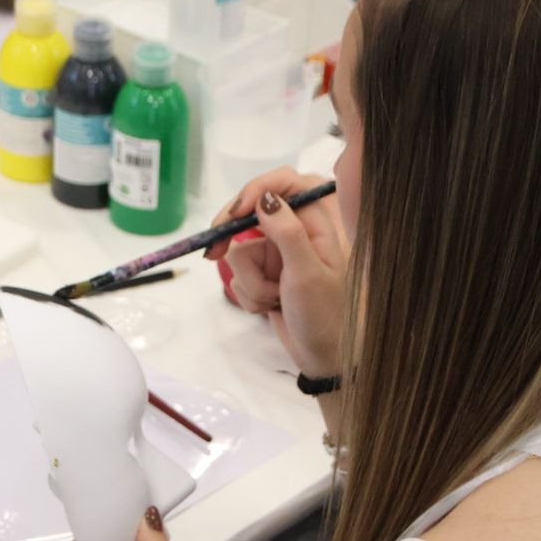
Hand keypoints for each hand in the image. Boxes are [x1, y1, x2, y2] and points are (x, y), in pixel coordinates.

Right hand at [205, 169, 347, 378]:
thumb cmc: (326, 316)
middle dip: (237, 239)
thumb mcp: (307, 274)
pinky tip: (269, 308)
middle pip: (252, 211)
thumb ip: (287, 232)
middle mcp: (299, 230)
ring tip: (272, 300)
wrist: (326, 358)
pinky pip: (241, 273)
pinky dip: (250, 293)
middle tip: (213, 254)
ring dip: (251, 280)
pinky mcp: (268, 273)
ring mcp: (281, 253)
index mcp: (319, 221)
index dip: (256, 190)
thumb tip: (265, 198)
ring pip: (242, 249)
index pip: (285, 182)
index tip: (234, 213)